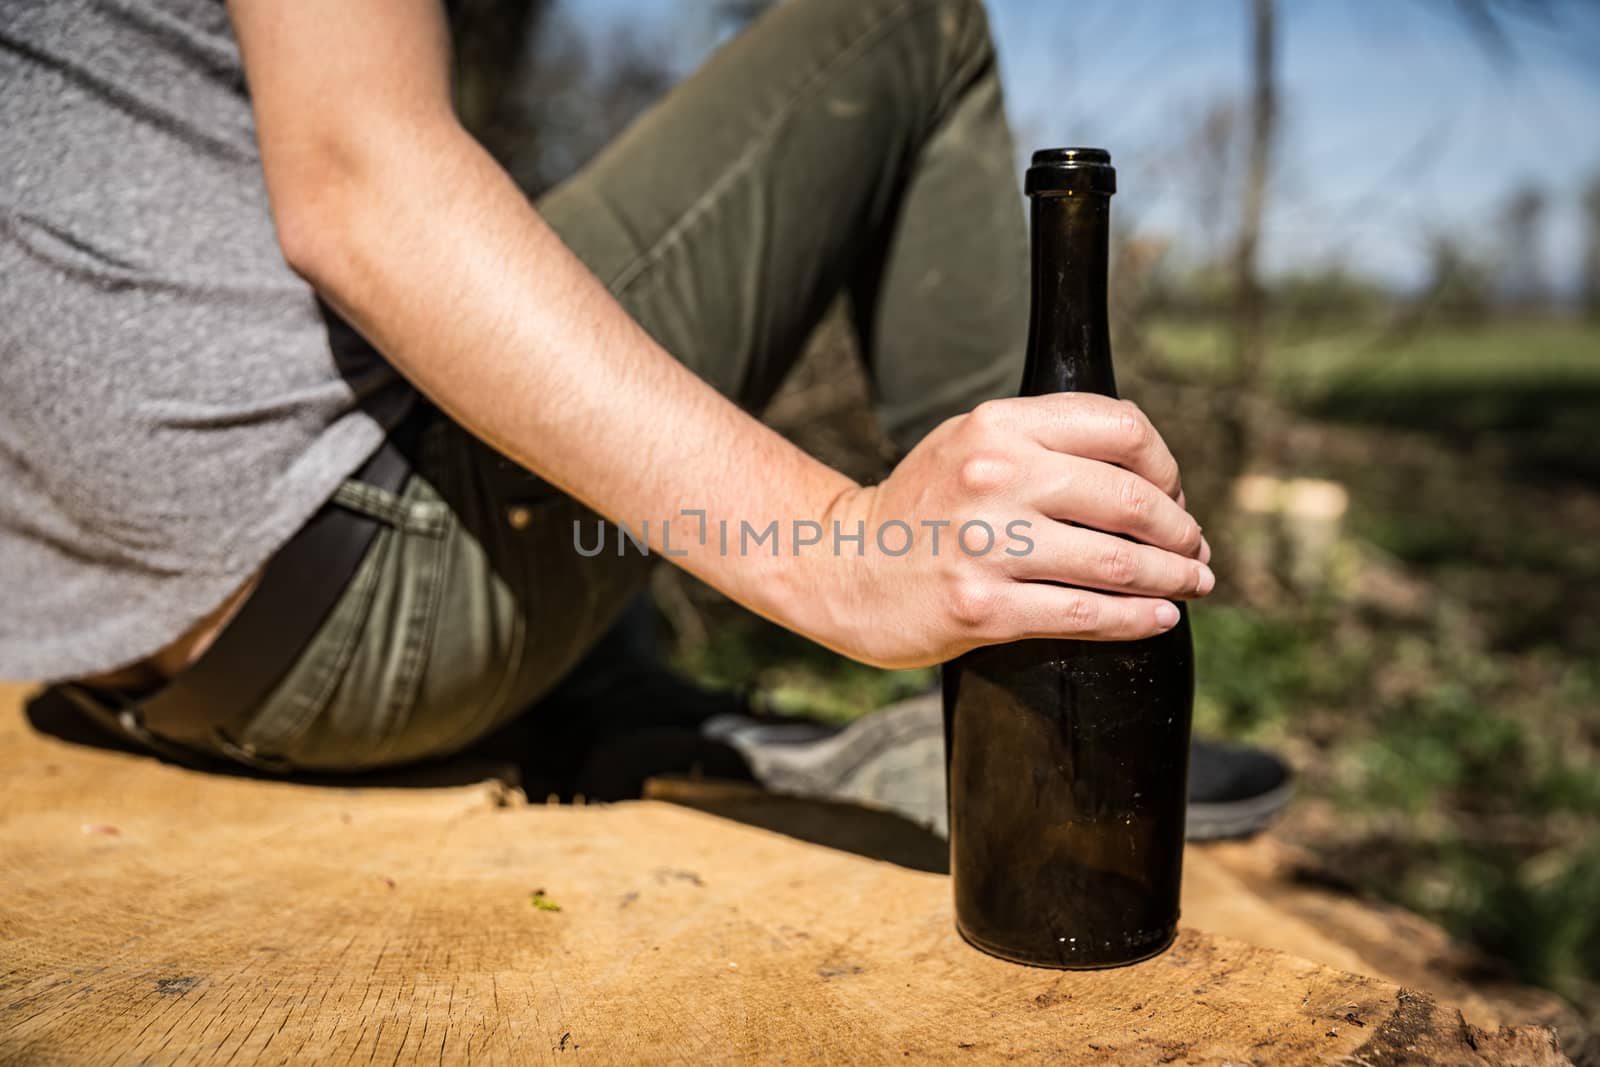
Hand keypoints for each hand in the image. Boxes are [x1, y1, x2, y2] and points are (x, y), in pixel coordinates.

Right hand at [820, 394, 1212, 667]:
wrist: (841, 566)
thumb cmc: (921, 508)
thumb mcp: (969, 443)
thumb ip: (1043, 440)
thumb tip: (1147, 474)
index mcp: (997, 426)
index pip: (1120, 428)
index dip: (1166, 464)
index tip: (1173, 494)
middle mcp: (995, 478)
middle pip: (1132, 499)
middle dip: (1181, 530)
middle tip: (1194, 548)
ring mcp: (987, 546)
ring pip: (1119, 563)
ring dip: (1174, 577)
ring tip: (1192, 583)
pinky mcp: (982, 608)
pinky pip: (1085, 615)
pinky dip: (1138, 619)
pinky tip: (1159, 617)